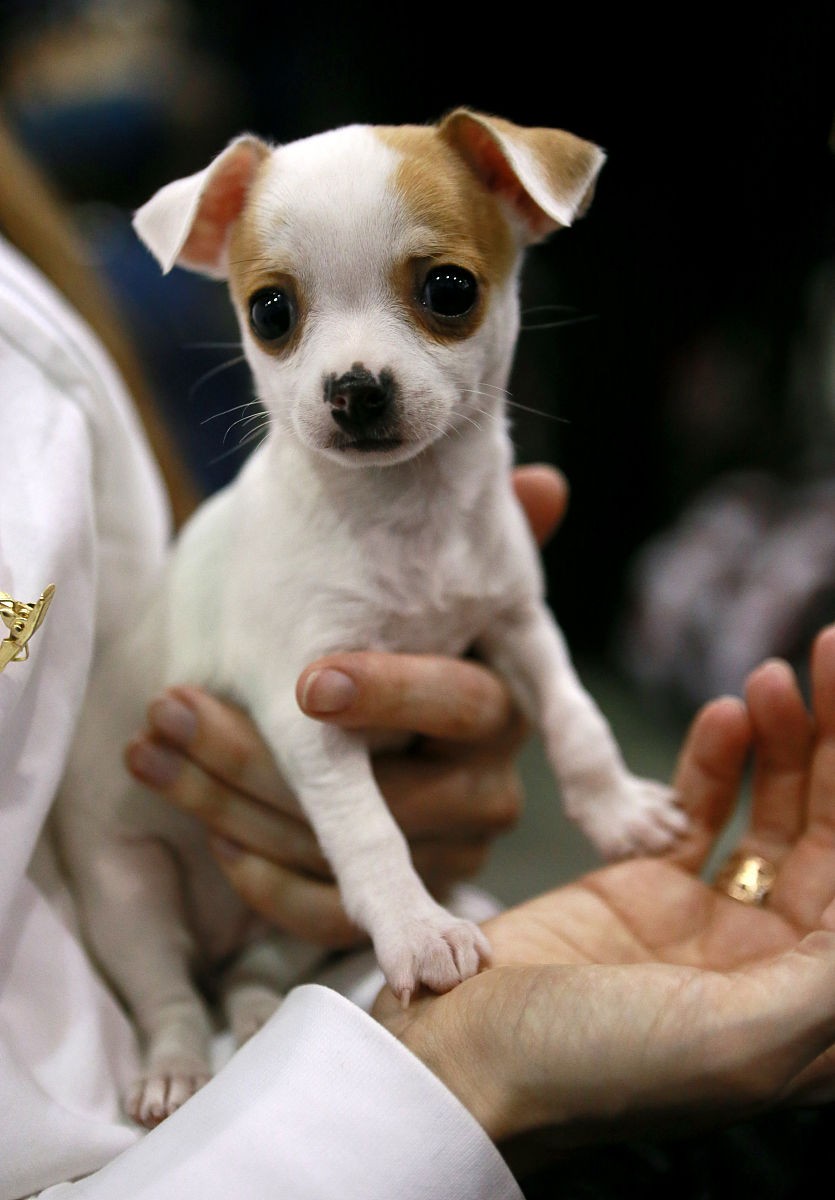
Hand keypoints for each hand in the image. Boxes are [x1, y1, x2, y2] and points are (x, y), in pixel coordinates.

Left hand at [125, 464, 566, 945]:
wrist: (351, 685)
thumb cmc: (380, 616)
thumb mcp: (425, 571)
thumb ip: (490, 532)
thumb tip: (543, 488)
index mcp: (502, 706)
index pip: (461, 707)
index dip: (391, 696)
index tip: (311, 682)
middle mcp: (489, 788)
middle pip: (388, 799)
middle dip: (259, 756)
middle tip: (169, 706)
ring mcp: (445, 852)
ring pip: (341, 859)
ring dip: (230, 804)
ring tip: (153, 742)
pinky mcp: (386, 897)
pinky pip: (328, 916)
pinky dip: (267, 882)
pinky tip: (208, 831)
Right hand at [373, 625, 834, 1150]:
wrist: (464, 1056)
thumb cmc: (592, 1070)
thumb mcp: (733, 1043)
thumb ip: (822, 982)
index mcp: (812, 1007)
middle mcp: (773, 963)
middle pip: (829, 832)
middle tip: (827, 653)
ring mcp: (709, 922)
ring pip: (771, 812)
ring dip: (782, 740)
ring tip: (767, 676)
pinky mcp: (646, 887)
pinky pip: (697, 809)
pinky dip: (714, 759)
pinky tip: (721, 713)